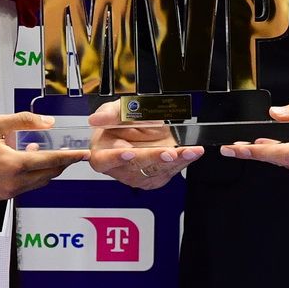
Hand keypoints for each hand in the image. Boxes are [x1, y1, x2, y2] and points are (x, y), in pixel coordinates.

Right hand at [0, 113, 88, 201]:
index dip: (70, 157)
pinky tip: (26, 158)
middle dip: (61, 163)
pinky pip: (25, 187)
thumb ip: (24, 121)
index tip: (85, 154)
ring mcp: (6, 193)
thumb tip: (49, 122)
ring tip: (45, 150)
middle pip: (48, 175)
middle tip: (70, 151)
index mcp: (14, 165)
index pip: (51, 161)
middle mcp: (13, 184)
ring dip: (46, 169)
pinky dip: (32, 175)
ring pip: (38, 183)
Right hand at [86, 101, 201, 189]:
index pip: (105, 161)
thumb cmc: (121, 122)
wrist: (140, 127)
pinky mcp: (157, 176)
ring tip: (189, 151)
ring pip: (157, 171)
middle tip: (168, 152)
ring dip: (175, 161)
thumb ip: (108, 114)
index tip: (129, 152)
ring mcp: (140, 175)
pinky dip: (184, 161)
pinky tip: (193, 152)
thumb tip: (96, 119)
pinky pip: (171, 171)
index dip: (116, 158)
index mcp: (103, 155)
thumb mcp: (114, 111)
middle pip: (136, 167)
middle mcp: (121, 169)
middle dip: (154, 158)